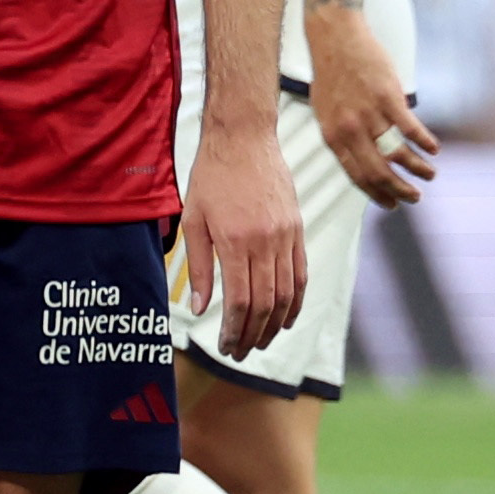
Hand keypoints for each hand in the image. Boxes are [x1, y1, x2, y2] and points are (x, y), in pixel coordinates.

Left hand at [179, 115, 307, 357]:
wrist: (244, 140)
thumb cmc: (210, 178)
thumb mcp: (193, 220)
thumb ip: (196, 266)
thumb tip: (197, 308)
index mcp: (235, 241)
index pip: (241, 300)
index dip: (235, 330)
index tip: (226, 347)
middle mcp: (265, 242)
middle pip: (266, 303)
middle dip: (254, 334)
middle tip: (240, 352)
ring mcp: (286, 236)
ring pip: (287, 293)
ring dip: (275, 324)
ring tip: (260, 342)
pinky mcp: (297, 230)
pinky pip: (301, 273)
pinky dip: (295, 301)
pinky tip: (285, 318)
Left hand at [304, 3, 436, 208]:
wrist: (335, 40)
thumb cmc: (331, 76)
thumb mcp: (325, 112)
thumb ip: (341, 137)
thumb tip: (358, 160)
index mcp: (332, 136)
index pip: (356, 175)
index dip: (376, 193)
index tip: (391, 204)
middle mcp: (349, 129)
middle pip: (378, 171)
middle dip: (399, 190)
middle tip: (414, 197)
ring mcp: (369, 114)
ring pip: (398, 153)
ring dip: (418, 168)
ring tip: (430, 174)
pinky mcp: (388, 97)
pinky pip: (410, 128)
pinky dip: (425, 142)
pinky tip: (434, 149)